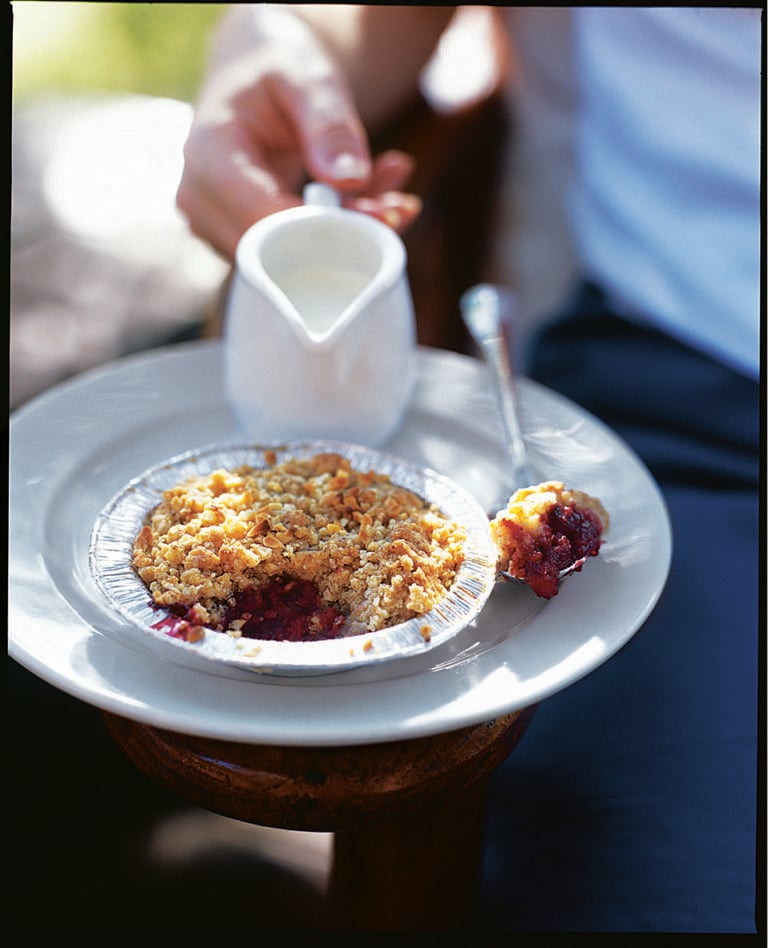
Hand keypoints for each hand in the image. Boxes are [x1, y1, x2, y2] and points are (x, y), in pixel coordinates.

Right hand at [176, 6, 422, 258]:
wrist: (254, 73)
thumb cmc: (277, 68)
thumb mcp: (307, 77)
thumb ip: (328, 125)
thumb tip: (350, 178)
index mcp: (208, 157)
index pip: (266, 222)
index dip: (328, 229)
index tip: (384, 214)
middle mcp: (201, 202)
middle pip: (279, 251)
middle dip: (347, 237)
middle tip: (400, 208)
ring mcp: (216, 227)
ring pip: (291, 260)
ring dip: (350, 236)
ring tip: (395, 197)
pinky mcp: (241, 241)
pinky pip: (295, 254)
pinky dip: (339, 232)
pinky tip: (374, 201)